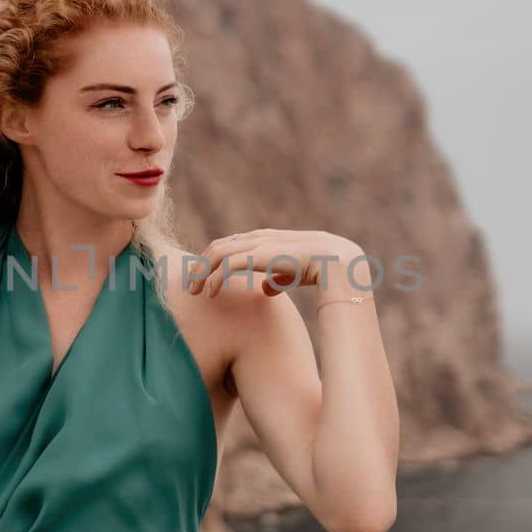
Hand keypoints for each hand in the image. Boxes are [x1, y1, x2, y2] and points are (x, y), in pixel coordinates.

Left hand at [187, 228, 367, 298]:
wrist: (341, 265)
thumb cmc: (323, 271)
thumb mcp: (295, 273)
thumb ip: (277, 277)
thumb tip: (265, 287)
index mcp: (268, 239)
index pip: (232, 244)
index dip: (214, 260)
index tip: (204, 279)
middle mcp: (261, 237)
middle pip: (219, 246)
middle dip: (201, 265)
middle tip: (190, 285)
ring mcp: (260, 244)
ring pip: (219, 253)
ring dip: (202, 272)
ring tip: (194, 291)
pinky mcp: (261, 255)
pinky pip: (228, 264)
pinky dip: (215, 278)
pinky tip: (210, 293)